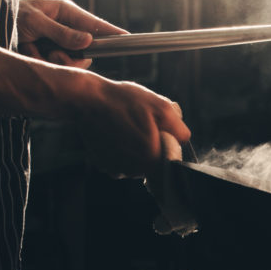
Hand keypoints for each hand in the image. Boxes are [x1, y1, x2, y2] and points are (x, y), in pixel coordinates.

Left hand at [17, 0, 126, 67]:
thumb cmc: (9, 15)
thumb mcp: (34, 21)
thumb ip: (61, 33)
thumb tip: (88, 41)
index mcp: (66, 12)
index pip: (95, 23)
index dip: (111, 32)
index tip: (128, 37)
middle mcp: (66, 27)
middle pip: (87, 50)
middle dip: (70, 57)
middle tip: (53, 54)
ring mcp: (59, 41)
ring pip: (73, 61)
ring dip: (54, 60)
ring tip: (33, 50)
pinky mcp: (49, 53)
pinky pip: (57, 66)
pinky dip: (41, 62)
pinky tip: (28, 52)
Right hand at [73, 78, 190, 177]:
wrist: (87, 99)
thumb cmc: (124, 101)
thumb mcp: (162, 107)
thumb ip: (180, 129)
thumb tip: (183, 141)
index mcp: (151, 157)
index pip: (172, 159)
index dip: (169, 142)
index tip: (159, 128)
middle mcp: (134, 170)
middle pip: (155, 162)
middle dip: (154, 145)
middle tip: (142, 123)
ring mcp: (117, 169)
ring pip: (139, 163)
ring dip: (138, 149)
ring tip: (127, 126)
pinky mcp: (104, 165)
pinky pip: (122, 162)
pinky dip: (122, 151)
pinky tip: (116, 134)